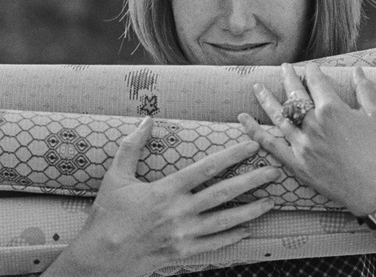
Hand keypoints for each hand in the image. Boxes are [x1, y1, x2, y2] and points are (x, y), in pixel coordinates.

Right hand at [46, 116, 278, 276]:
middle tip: (274, 171)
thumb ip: (132, 146)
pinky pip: (214, 245)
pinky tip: (247, 230)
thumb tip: (146, 120)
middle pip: (223, 193)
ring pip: (225, 221)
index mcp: (166, 190)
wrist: (100, 256)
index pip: (206, 168)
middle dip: (252, 181)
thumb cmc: (107, 214)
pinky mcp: (183, 253)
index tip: (252, 145)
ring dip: (251, 210)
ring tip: (271, 201)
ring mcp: (183, 234)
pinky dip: (232, 237)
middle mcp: (179, 212)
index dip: (232, 155)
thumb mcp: (116, 176)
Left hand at [239, 63, 375, 215]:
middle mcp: (313, 124)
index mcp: (332, 109)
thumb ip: (364, 89)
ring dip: (266, 99)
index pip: (316, 81)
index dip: (312, 71)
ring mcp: (302, 144)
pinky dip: (254, 132)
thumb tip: (357, 70)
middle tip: (284, 67)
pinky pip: (270, 145)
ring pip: (278, 116)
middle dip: (288, 78)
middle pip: (294, 95)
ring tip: (256, 86)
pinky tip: (243, 119)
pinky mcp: (296, 163)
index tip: (311, 67)